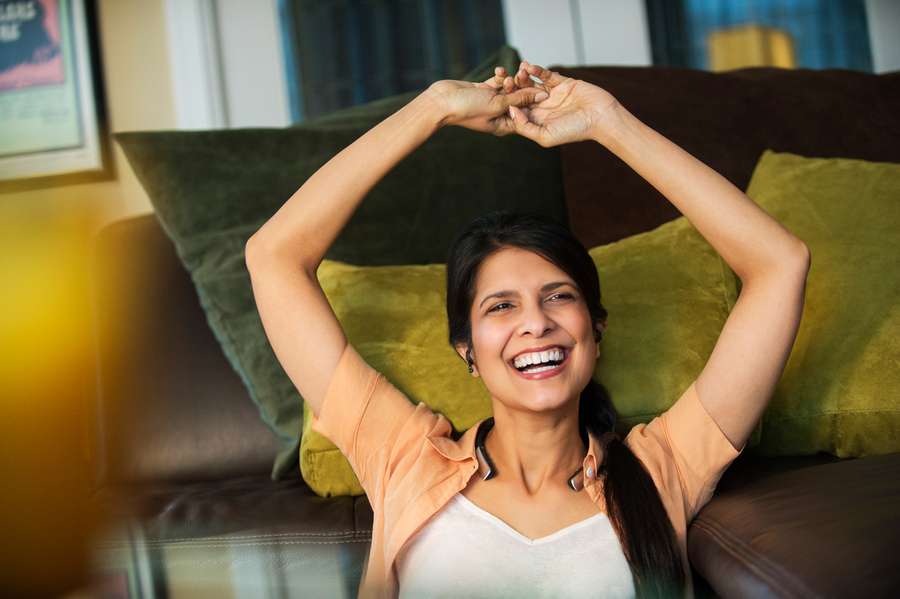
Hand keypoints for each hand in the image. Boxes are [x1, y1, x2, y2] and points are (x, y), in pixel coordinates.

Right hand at [425, 78, 547, 135]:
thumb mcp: (498, 104)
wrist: (442, 102)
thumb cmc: (468, 109)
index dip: (534, 103)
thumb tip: (541, 95)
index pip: (526, 115)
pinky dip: (500, 75)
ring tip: (513, 72)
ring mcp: (492, 102)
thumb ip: (520, 98)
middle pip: (519, 100)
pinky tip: (499, 70)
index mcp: (504, 125)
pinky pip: (498, 81)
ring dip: (512, 80)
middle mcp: (499, 114)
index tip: (543, 92)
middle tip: (527, 76)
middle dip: (523, 88)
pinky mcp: (484, 90)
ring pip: (509, 89)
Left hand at [505, 63, 620, 146]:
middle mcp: (543, 107)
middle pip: (522, 95)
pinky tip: (529, 67)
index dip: (507, 104)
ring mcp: (552, 95)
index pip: (518, 110)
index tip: (497, 97)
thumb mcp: (545, 136)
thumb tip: (511, 112)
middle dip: (513, 88)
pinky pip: (546, 76)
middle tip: (504, 81)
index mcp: (538, 120)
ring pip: (533, 84)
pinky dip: (538, 71)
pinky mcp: (562, 83)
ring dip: (523, 77)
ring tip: (517, 72)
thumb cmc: (575, 131)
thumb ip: (525, 126)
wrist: (600, 118)